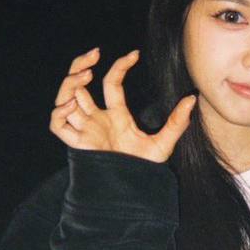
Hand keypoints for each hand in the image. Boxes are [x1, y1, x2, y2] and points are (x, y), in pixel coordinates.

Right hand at [49, 47, 196, 162]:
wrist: (131, 196)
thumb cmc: (145, 172)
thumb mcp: (163, 144)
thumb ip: (176, 122)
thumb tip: (192, 99)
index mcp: (116, 115)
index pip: (111, 82)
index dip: (120, 66)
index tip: (134, 54)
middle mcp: (97, 119)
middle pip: (79, 85)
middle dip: (80, 65)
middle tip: (94, 54)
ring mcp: (85, 130)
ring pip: (66, 99)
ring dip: (70, 83)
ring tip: (85, 76)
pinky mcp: (77, 146)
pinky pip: (58, 125)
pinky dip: (60, 112)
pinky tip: (72, 104)